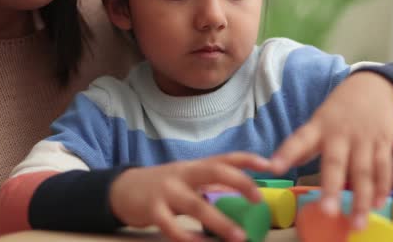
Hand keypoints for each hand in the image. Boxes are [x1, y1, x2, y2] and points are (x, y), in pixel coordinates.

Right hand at [110, 152, 269, 241]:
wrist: (123, 189)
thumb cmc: (165, 185)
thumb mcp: (189, 179)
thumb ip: (212, 185)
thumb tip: (243, 194)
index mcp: (196, 166)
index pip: (226, 158)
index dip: (247, 159)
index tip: (269, 165)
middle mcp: (184, 174)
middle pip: (214, 172)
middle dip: (239, 183)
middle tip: (258, 199)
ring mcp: (167, 191)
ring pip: (196, 205)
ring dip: (219, 222)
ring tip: (239, 237)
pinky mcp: (152, 210)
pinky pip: (172, 226)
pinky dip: (188, 237)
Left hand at [270, 72, 392, 228]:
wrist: (374, 87)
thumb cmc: (339, 111)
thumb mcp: (318, 121)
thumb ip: (302, 145)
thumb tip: (277, 166)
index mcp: (319, 127)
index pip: (299, 140)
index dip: (286, 153)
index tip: (273, 167)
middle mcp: (341, 134)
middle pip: (336, 163)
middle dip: (332, 188)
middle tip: (328, 212)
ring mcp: (364, 139)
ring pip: (364, 171)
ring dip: (362, 198)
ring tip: (357, 223)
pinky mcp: (383, 142)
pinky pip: (383, 168)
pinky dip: (382, 188)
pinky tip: (378, 205)